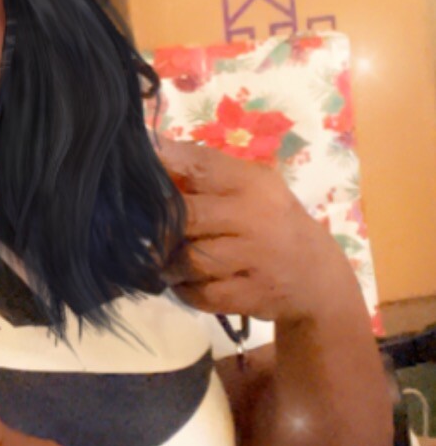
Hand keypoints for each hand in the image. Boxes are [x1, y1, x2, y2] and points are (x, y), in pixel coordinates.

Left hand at [158, 136, 351, 324]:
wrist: (317, 274)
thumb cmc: (268, 220)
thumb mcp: (248, 186)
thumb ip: (203, 172)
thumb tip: (143, 150)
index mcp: (251, 182)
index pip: (197, 165)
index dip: (158, 166)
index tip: (128, 170)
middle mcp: (255, 216)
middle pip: (184, 215)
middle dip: (156, 225)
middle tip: (140, 229)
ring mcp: (255, 258)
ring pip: (187, 259)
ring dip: (169, 262)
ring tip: (168, 258)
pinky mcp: (250, 295)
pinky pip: (198, 294)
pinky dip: (184, 290)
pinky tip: (187, 282)